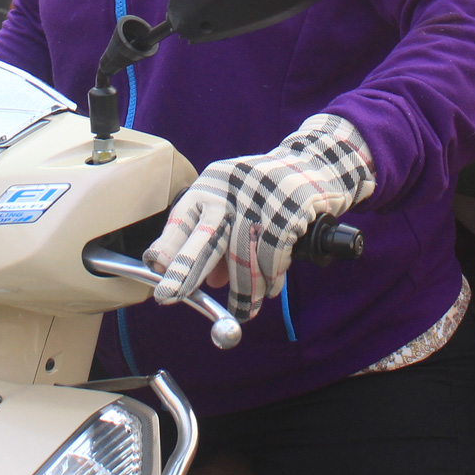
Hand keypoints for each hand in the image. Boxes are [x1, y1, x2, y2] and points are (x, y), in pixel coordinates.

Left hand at [145, 114, 373, 321]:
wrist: (317, 165)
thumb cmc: (267, 195)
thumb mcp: (236, 208)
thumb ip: (219, 241)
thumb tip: (210, 281)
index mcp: (212, 184)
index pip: (184, 217)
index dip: (169, 245)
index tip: (157, 271)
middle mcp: (232, 186)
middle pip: (207, 234)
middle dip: (187, 269)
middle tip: (171, 296)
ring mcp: (262, 195)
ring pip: (244, 255)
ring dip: (245, 291)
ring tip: (246, 310)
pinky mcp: (290, 207)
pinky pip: (274, 255)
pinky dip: (272, 279)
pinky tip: (272, 288)